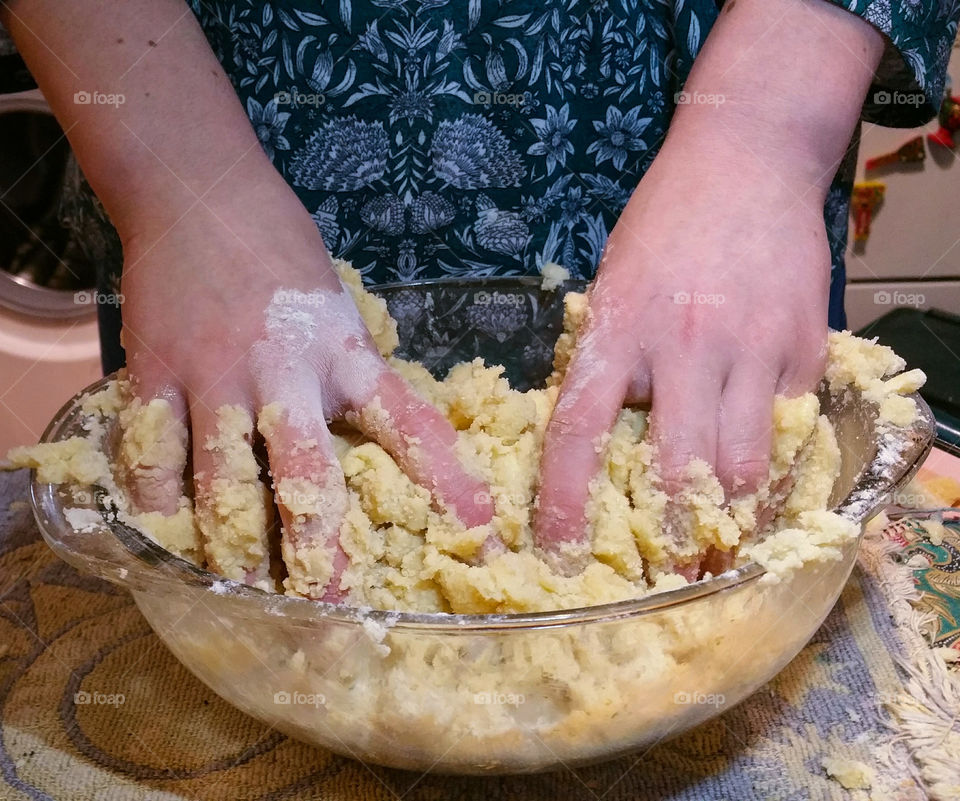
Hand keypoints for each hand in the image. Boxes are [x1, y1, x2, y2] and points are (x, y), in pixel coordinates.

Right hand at [119, 175, 492, 599]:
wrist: (199, 194)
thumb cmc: (281, 252)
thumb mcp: (339, 312)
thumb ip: (354, 375)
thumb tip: (381, 438)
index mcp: (344, 354)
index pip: (410, 425)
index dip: (449, 482)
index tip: (482, 532)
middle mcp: (284, 371)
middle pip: (306, 473)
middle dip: (317, 545)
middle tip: (328, 602)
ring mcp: (214, 375)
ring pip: (223, 479)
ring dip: (235, 542)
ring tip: (244, 589)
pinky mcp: (154, 374)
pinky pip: (153, 454)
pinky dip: (157, 501)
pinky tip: (167, 536)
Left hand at [533, 0, 882, 573]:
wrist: (745, 160)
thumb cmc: (663, 227)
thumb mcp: (611, 286)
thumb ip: (606, 359)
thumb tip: (596, 441)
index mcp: (616, 329)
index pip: (577, 434)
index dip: (564, 505)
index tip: (558, 554)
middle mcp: (681, 345)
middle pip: (673, 470)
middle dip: (673, 535)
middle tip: (670, 571)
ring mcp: (749, 345)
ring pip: (743, 465)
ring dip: (731, 514)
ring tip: (722, 539)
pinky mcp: (804, 343)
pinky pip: (789, 426)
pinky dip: (775, 460)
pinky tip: (764, 471)